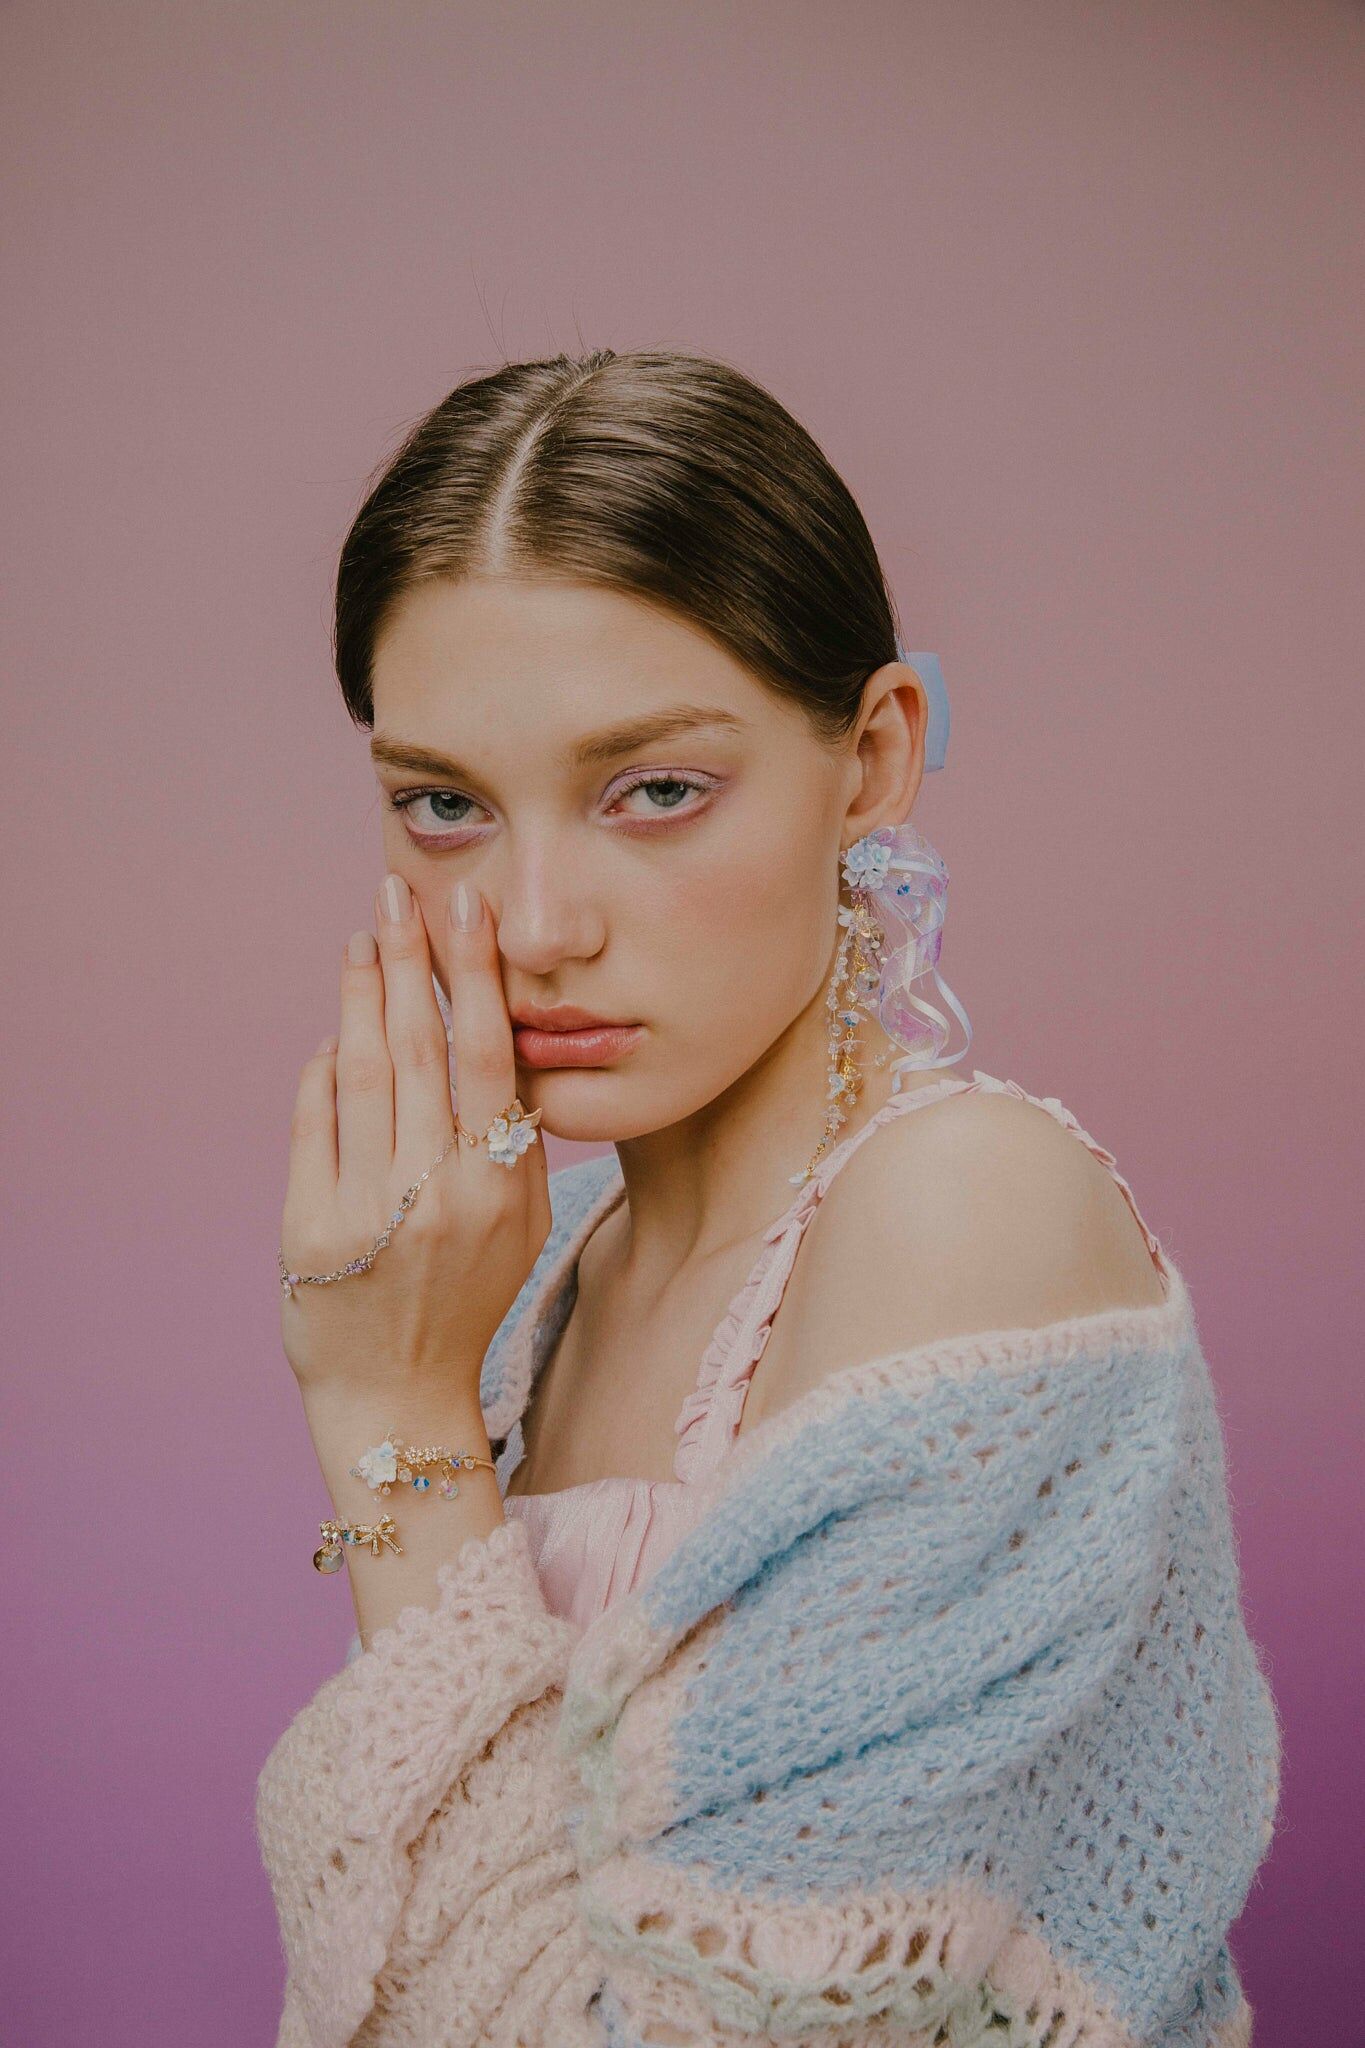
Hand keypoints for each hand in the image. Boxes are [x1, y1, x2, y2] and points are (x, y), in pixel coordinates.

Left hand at [279, 873, 550, 1415]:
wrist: (399, 1393)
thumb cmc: (467, 1297)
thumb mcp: (519, 1223)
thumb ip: (510, 1139)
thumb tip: (491, 1042)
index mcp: (495, 1188)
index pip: (486, 1058)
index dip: (472, 976)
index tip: (464, 910)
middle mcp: (432, 1195)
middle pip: (417, 1050)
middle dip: (406, 961)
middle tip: (397, 893)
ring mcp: (365, 1211)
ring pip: (359, 1074)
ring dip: (357, 997)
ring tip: (363, 939)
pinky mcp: (306, 1228)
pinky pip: (312, 1122)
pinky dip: (320, 1069)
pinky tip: (330, 1032)